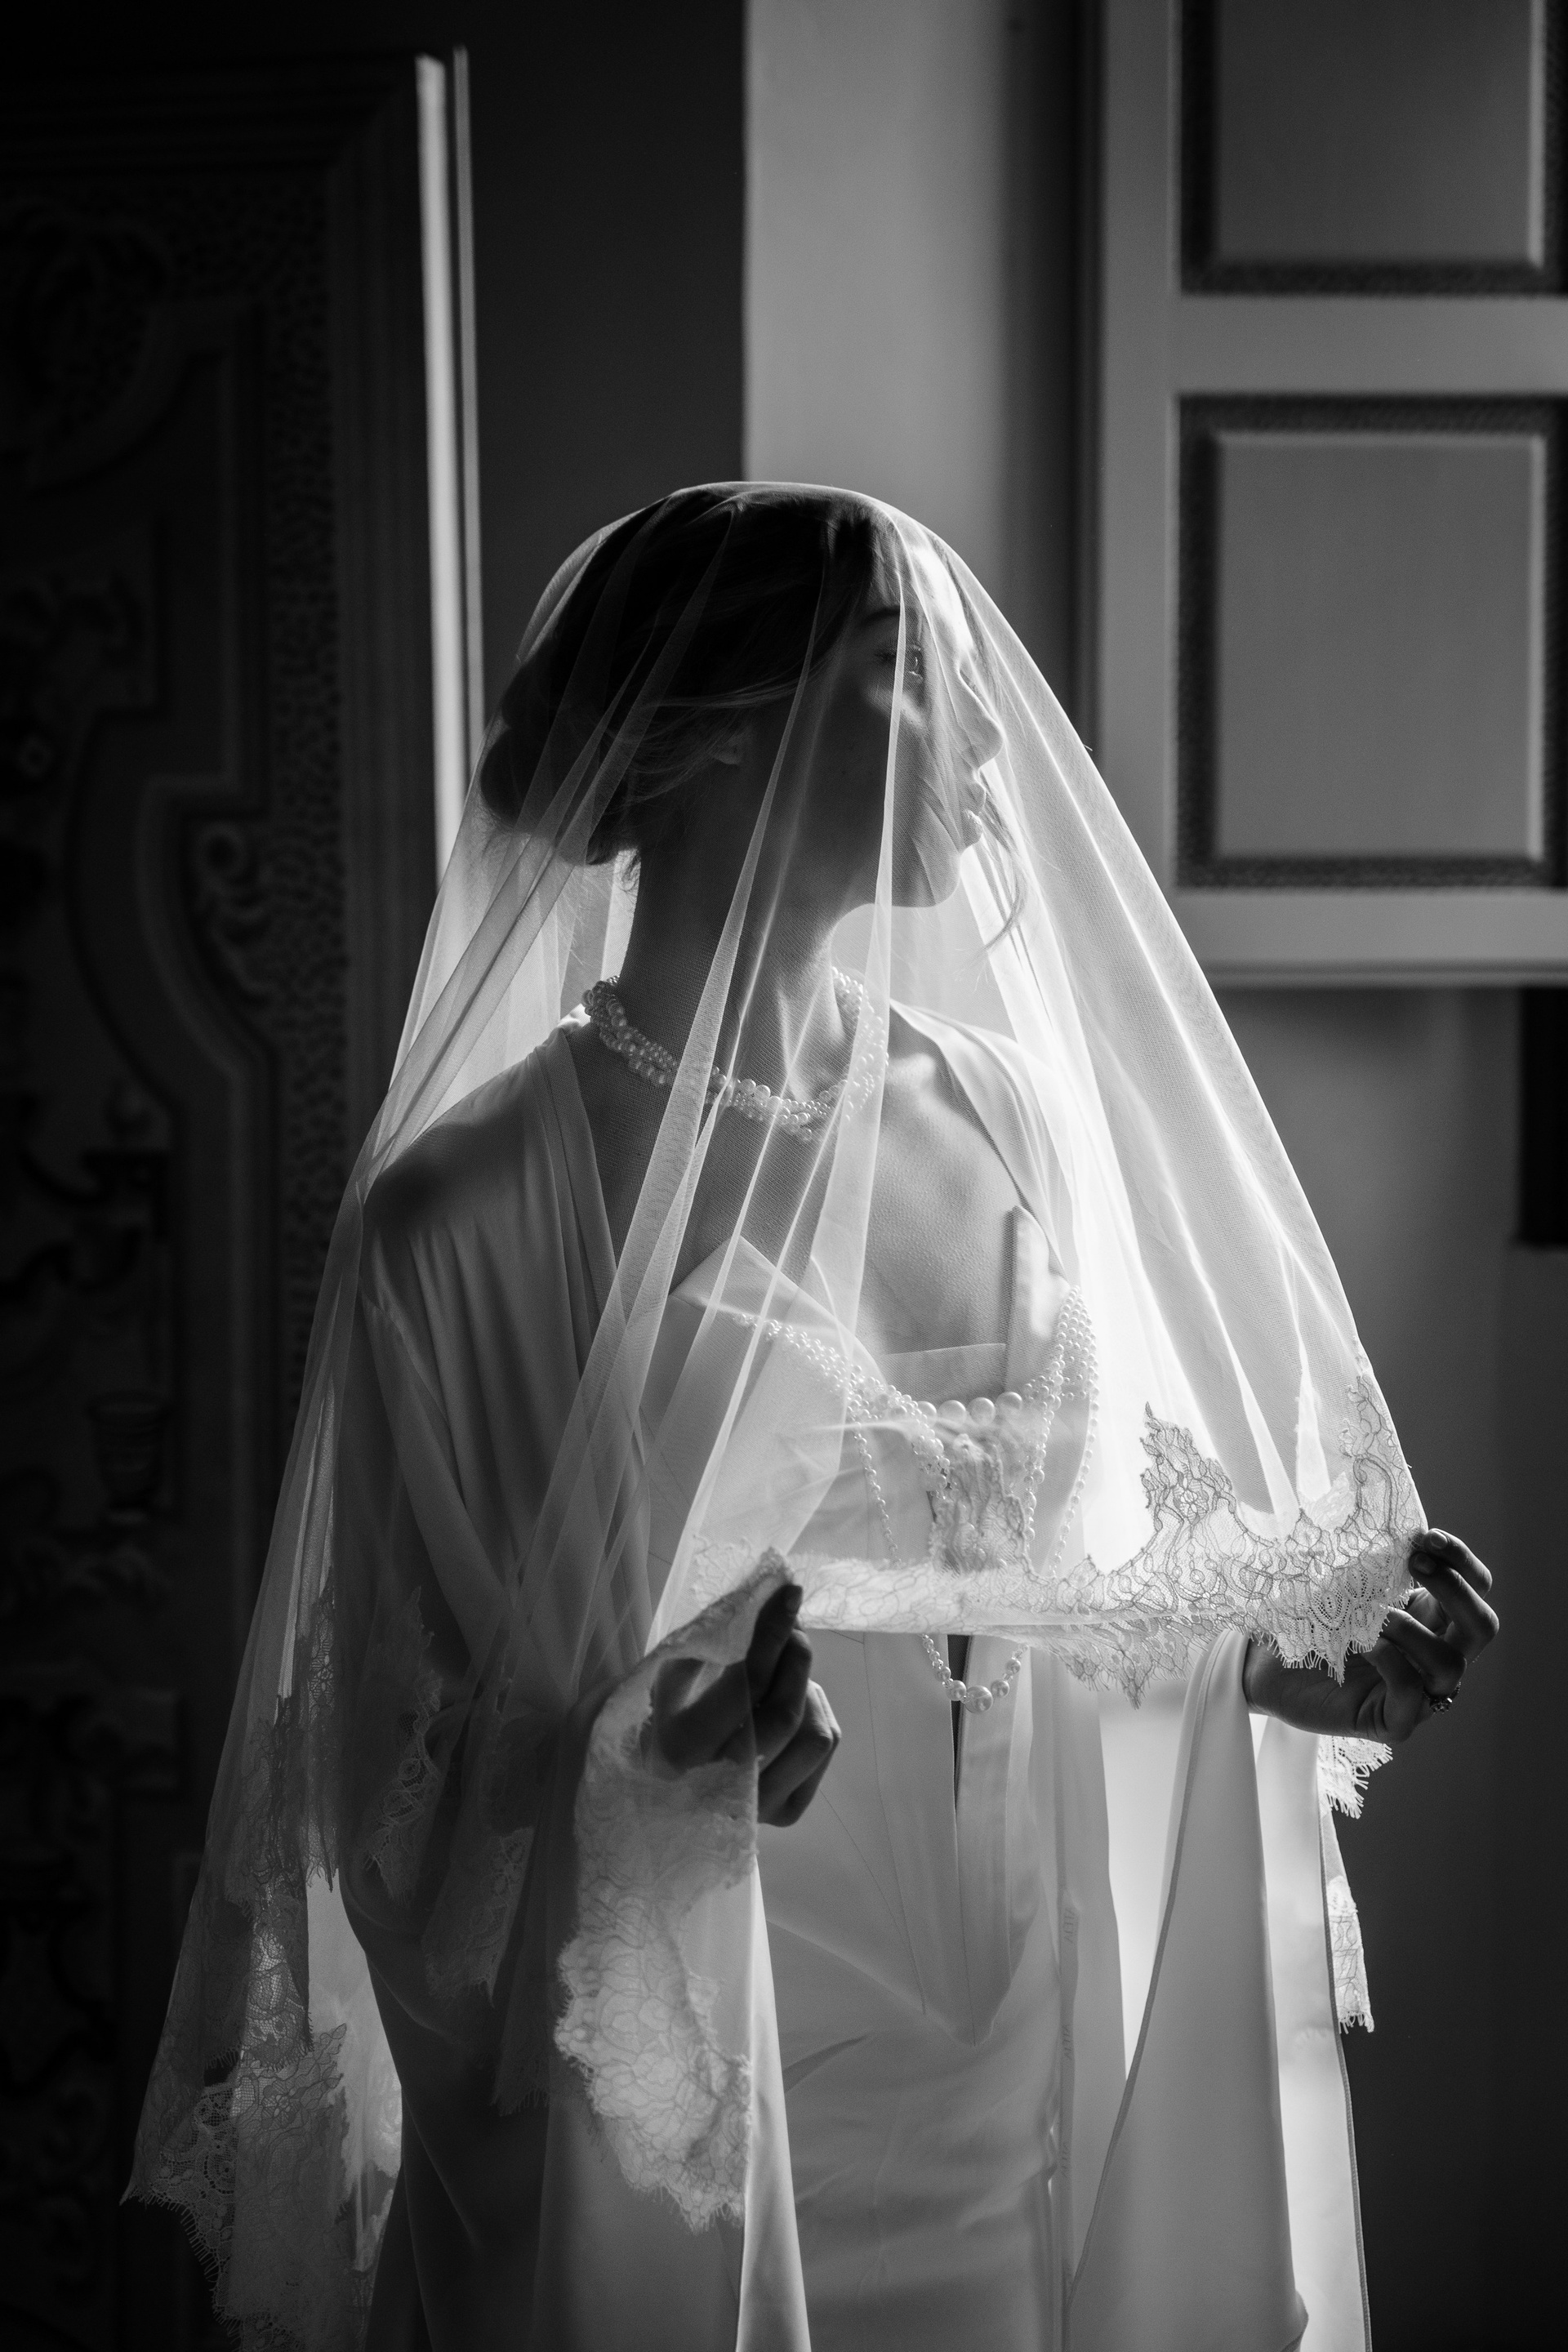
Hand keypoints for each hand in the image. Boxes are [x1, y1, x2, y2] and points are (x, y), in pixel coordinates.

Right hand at [649, 1581, 841, 1825]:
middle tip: (794, 1631)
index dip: (772, 1634)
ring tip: (786, 1680)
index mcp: (681, 1746)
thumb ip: (719, 1639)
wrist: (664, 1784)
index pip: (746, 1683)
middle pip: (785, 1712)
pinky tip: (792, 1709)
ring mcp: (756, 1806)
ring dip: (808, 1693)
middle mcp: (718, 1785)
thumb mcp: (675, 1671)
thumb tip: (774, 1598)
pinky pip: (824, 1751)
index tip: (789, 1595)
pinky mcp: (784, 1813)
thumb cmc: (670, 1713)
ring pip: (814, 1734)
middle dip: (797, 1660)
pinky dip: (816, 1716)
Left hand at [1243, 1528, 1497, 1742]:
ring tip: (1374, 1614)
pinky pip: (1413, 1697)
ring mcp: (1418, 1691)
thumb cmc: (1308, 1621)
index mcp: (1430, 1617)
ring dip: (1412, 1631)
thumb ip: (1373, 1566)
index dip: (1461, 1561)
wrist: (1266, 1667)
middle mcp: (1433, 1654)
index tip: (1425, 1537)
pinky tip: (1366, 1646)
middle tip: (1413, 1563)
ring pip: (1450, 1665)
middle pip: (1483, 1626)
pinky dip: (1393, 1664)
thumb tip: (1391, 1531)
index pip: (1476, 1587)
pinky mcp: (1392, 1720)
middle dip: (1455, 1589)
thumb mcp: (1343, 1585)